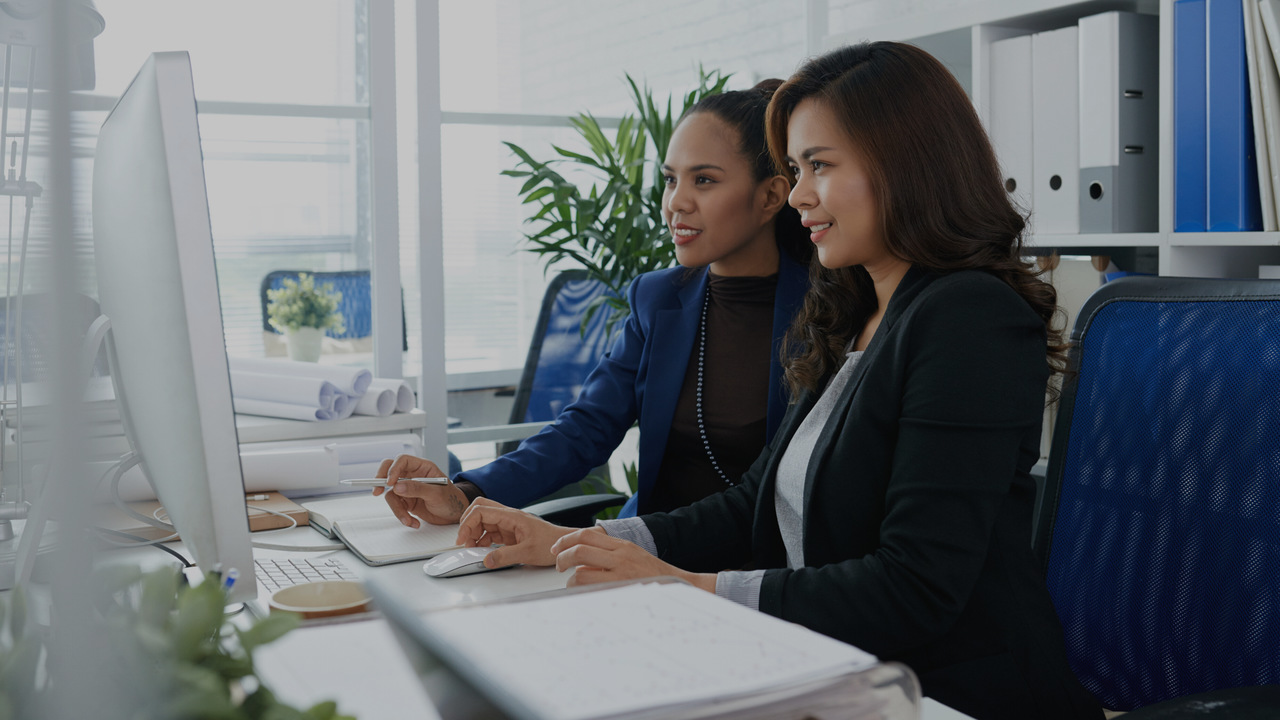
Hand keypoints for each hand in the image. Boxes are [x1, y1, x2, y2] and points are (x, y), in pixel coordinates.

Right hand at [371, 454, 467, 526]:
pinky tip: (413, 522)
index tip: (389, 482)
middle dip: (380, 481)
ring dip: (397, 509)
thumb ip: (417, 488)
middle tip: (376, 491)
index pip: (402, 460)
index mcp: (422, 467)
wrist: (454, 515)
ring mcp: (408, 489)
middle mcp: (413, 476)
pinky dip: (403, 517)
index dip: (393, 469)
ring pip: (391, 494)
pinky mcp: (406, 502)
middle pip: (389, 471)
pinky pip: (397, 507)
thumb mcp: (436, 493)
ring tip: (408, 520)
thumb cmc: (451, 499)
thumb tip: (397, 486)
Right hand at [456, 498, 582, 567]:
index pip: (481, 510)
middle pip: (479, 509)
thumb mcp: (527, 553)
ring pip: (483, 521)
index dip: (467, 523)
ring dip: (474, 532)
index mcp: (512, 516)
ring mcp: (508, 523)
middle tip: (465, 541)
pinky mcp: (510, 532)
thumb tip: (486, 560)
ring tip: (473, 548)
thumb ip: (505, 556)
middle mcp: (508, 516)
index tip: (463, 539)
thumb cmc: (551, 543)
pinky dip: (483, 539)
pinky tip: (483, 549)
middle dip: (467, 523)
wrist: (564, 545)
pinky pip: (491, 531)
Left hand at [550, 529, 716, 592]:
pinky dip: (583, 590)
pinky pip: (593, 589)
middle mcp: (620, 556)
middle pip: (579, 549)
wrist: (680, 586)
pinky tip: (586, 592)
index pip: (586, 535)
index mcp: (622, 545)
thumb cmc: (655, 575)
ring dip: (571, 579)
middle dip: (561, 557)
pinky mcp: (622, 589)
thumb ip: (610, 553)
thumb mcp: (633, 555)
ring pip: (581, 572)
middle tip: (558, 565)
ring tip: (573, 583)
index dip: (565, 541)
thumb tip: (582, 560)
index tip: (556, 549)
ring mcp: (621, 574)